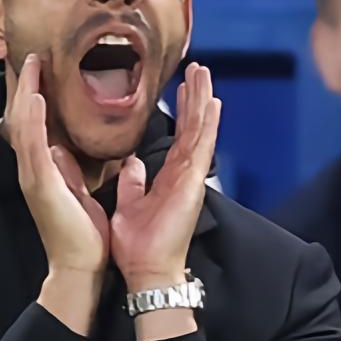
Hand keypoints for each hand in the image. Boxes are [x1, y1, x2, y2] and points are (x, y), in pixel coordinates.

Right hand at [9, 54, 109, 334]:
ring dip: (27, 93)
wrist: (79, 268)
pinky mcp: (41, 185)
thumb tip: (62, 148)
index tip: (39, 68)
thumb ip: (67, 169)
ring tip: (32, 65)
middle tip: (29, 55)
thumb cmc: (81, 235)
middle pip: (23, 119)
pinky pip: (34, 146)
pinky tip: (36, 98)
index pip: (33, 124)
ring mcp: (32, 177)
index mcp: (41, 170)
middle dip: (25, 86)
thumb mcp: (76, 193)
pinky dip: (34, 119)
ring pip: (24, 126)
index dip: (34, 95)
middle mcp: (31, 170)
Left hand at [111, 62, 220, 291]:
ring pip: (201, 131)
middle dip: (195, 97)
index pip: (178, 136)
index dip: (180, 111)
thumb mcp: (127, 205)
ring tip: (205, 74)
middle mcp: (184, 174)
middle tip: (197, 69)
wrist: (146, 271)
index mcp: (169, 178)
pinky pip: (202, 147)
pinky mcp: (193, 182)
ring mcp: (192, 177)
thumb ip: (131, 182)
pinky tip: (213, 102)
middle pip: (193, 127)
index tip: (180, 87)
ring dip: (203, 101)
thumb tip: (129, 161)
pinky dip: (209, 123)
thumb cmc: (138, 246)